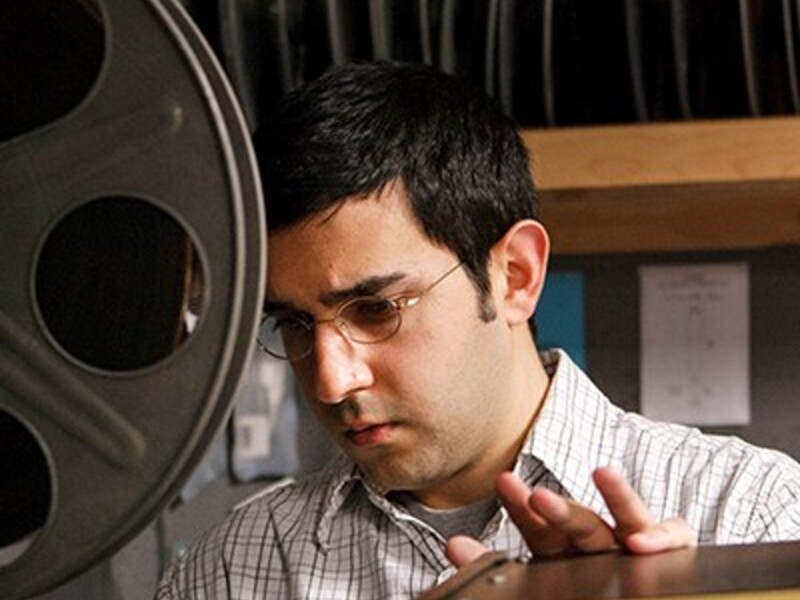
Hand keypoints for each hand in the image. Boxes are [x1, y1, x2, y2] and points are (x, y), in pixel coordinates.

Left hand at [446, 467, 696, 567]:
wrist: (646, 598)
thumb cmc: (583, 588)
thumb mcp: (536, 580)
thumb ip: (494, 564)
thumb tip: (454, 547)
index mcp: (564, 551)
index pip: (540, 527)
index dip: (523, 507)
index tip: (505, 483)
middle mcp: (598, 546)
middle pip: (580, 522)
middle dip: (558, 507)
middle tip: (537, 493)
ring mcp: (634, 547)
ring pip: (628, 518)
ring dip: (617, 496)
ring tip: (604, 473)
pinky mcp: (673, 552)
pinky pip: (675, 536)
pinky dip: (663, 535)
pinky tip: (642, 539)